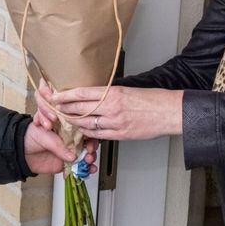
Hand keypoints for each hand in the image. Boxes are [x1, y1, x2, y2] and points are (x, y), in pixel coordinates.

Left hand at [31, 79, 98, 174]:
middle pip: (88, 140)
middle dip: (92, 145)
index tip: (89, 137)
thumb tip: (72, 157)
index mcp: (65, 124)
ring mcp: (69, 149)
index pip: (82, 125)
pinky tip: (90, 169)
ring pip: (86, 153)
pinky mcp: (67, 162)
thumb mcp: (44, 136)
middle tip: (90, 150)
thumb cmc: (30, 136)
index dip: (88, 131)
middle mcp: (69, 136)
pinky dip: (87, 168)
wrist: (20, 152)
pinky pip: (80, 165)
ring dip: (91, 157)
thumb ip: (58, 146)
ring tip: (89, 160)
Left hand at [50, 85, 182, 140]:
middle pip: (80, 109)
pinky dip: (89, 133)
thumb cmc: (152, 99)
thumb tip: (94, 95)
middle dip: (65, 109)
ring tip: (67, 120)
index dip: (66, 96)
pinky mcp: (121, 135)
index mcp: (113, 93)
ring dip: (75, 123)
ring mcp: (116, 123)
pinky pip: (99, 135)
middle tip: (55, 109)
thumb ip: (110, 94)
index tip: (56, 96)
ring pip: (87, 124)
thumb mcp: (128, 90)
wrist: (169, 112)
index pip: (82, 93)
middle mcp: (112, 108)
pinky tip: (84, 131)